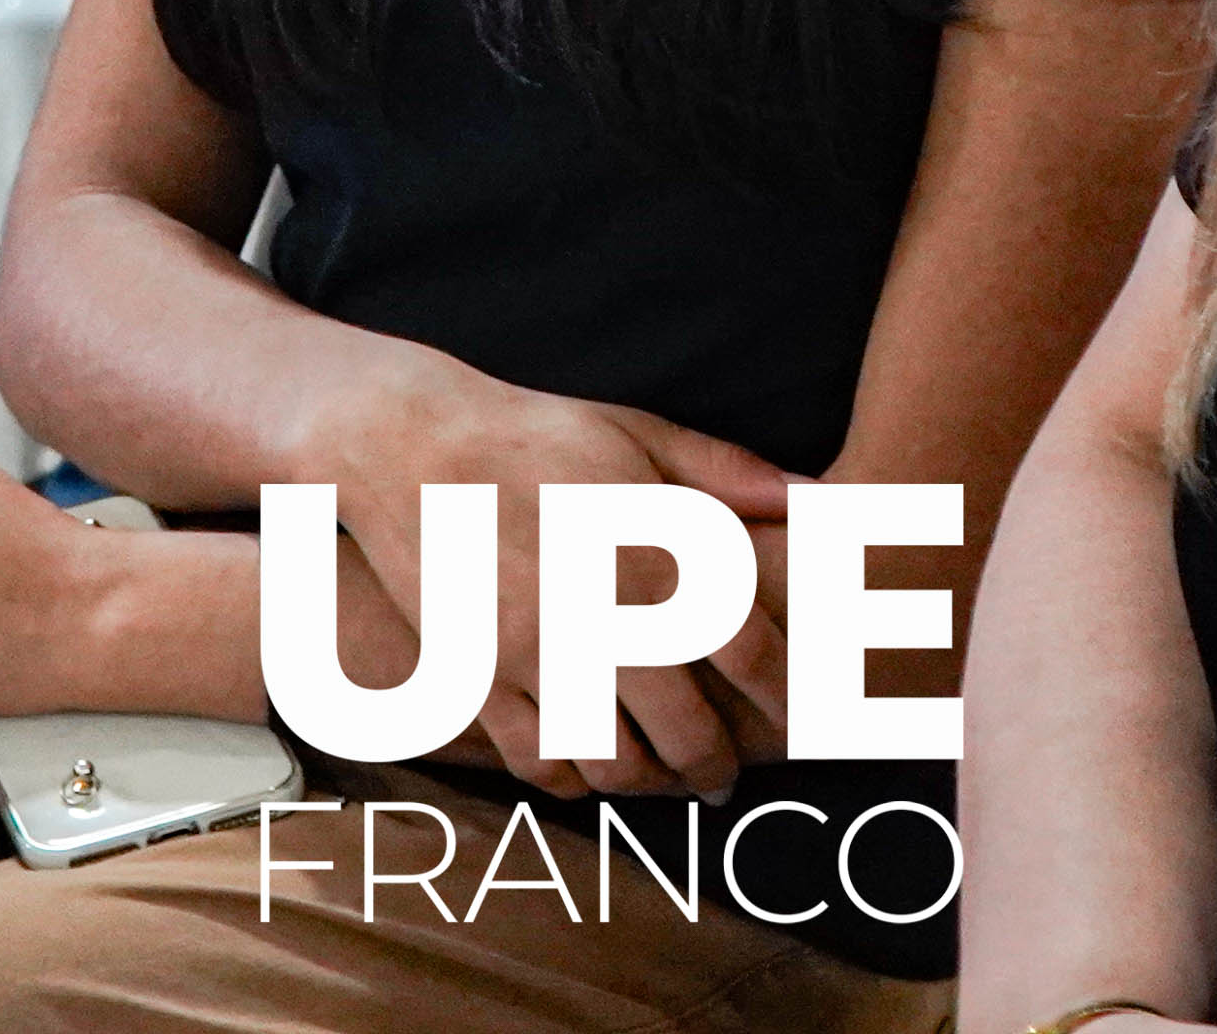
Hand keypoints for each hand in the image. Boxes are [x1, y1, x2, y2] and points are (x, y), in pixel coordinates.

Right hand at [301, 360, 796, 800]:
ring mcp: (533, 656)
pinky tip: (588, 769)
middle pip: (684, 730)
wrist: (404, 444)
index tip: (795, 714)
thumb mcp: (635, 432)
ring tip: (661, 779)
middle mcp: (598, 614)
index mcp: (649, 551)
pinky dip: (572, 779)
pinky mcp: (476, 677)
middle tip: (723, 775)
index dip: (780, 692)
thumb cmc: (532, 434)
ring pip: (612, 761)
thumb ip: (726, 473)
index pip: (746, 649)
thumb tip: (812, 497)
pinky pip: (537, 760)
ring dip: (648, 783)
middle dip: (714, 765)